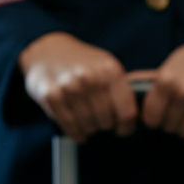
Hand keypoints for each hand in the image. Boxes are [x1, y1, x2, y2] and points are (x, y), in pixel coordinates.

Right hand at [19, 32, 137, 142]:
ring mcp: (69, 86)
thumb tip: (137, 119)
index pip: (127, 112)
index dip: (127, 126)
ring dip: (89, 128)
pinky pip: (70, 128)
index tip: (122, 128)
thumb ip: (122, 90)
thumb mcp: (106, 66)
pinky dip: (76, 133)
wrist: (46, 50)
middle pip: (107, 122)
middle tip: (99, 117)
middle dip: (104, 124)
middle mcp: (90, 77)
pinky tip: (77, 128)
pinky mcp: (51, 96)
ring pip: (89, 127)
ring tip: (86, 118)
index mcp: (109, 69)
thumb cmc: (81, 62)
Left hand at [133, 25, 183, 146]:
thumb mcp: (174, 60)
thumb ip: (151, 77)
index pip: (150, 116)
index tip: (156, 114)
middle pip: (167, 126)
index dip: (152, 117)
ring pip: (183, 134)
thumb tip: (128, 84)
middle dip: (169, 121)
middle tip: (176, 110)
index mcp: (168, 78)